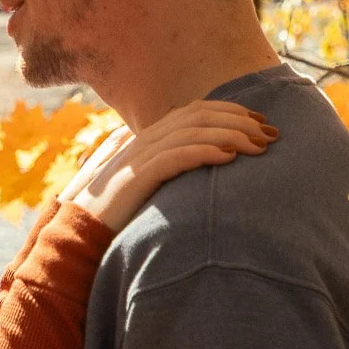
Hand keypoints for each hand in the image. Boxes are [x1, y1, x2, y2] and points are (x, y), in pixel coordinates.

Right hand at [60, 101, 276, 233]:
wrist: (77, 237)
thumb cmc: (116, 217)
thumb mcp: (145, 187)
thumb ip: (166, 170)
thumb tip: (203, 164)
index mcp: (146, 138)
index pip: (194, 110)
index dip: (230, 111)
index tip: (260, 122)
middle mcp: (142, 140)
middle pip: (198, 115)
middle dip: (239, 120)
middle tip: (271, 133)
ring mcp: (137, 157)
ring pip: (191, 131)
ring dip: (231, 135)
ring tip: (259, 146)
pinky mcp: (135, 178)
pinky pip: (175, 156)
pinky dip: (204, 151)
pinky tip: (229, 157)